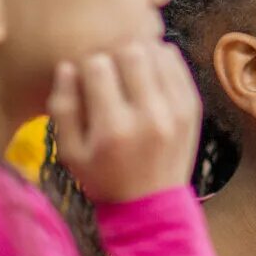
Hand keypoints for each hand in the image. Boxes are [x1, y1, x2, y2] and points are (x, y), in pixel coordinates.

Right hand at [46, 42, 201, 204]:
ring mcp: (176, 110)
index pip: (97, 66)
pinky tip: (149, 77)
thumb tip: (67, 66)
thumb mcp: (70, 153)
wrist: (151, 205)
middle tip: (110, 73)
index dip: (87, 67)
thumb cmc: (103, 178)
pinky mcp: (192, 107)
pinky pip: (176, 62)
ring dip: (139, 54)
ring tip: (130, 74)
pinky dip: (160, 60)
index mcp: (114, 128)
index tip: (88, 82)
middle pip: (131, 51)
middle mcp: (149, 115)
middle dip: (114, 55)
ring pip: (157, 51)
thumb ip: (63, 108)